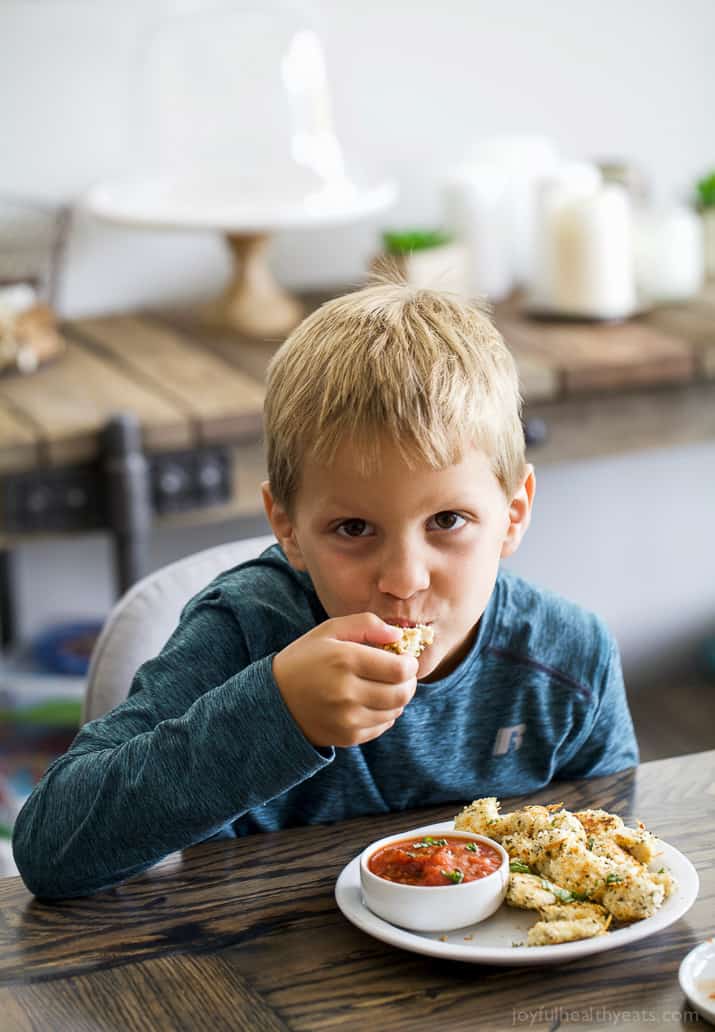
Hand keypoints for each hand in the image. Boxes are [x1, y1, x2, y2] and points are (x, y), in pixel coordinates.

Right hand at [272, 613, 417, 747]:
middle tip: (401, 674)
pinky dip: (384, 714)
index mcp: (344, 660)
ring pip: (395, 711)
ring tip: (383, 686)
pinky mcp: (347, 737)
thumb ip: (366, 624)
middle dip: (409, 682)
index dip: (410, 664)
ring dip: (397, 698)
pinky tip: (370, 702)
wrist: (274, 700)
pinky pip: (382, 726)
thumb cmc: (305, 659)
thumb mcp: (329, 631)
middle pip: (402, 693)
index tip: (404, 659)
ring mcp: (347, 718)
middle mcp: (347, 692)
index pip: (400, 669)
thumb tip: (398, 635)